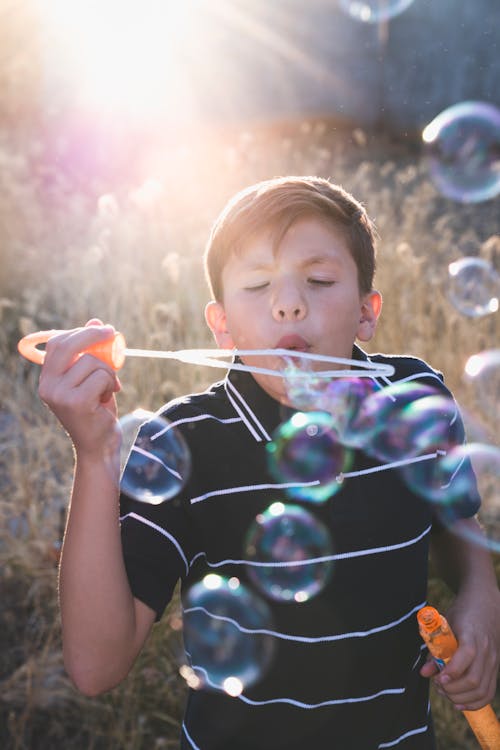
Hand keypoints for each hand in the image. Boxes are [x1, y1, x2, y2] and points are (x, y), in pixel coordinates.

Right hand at [38, 319, 121, 458]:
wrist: (100, 446)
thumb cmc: (97, 411)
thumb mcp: (93, 378)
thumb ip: (91, 353)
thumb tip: (96, 321)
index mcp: (47, 379)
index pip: (57, 343)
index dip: (80, 332)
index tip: (101, 328)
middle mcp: (47, 386)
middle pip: (69, 345)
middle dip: (93, 335)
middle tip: (112, 333)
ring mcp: (60, 395)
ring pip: (92, 362)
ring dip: (109, 371)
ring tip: (109, 388)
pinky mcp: (76, 403)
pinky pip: (101, 377)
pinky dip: (111, 384)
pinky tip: (108, 398)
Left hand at [420, 594, 499, 709]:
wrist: (486, 607)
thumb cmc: (462, 614)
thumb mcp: (445, 625)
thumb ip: (435, 649)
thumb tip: (424, 672)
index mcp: (472, 635)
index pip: (466, 655)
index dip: (452, 671)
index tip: (438, 679)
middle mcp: (486, 650)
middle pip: (474, 679)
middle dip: (452, 689)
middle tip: (438, 686)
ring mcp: (493, 661)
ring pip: (481, 689)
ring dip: (461, 697)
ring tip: (446, 693)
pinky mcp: (495, 669)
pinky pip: (488, 692)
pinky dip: (474, 702)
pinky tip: (460, 703)